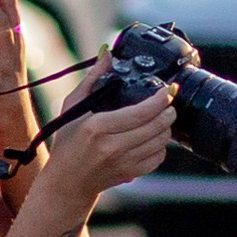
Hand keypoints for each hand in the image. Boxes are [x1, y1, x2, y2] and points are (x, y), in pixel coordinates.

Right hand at [39, 75, 174, 208]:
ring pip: (160, 142)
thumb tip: (107, 54)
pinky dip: (161, 146)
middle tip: (169, 102)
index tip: (167, 90)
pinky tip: (154, 137)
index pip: (140, 113)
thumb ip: (91, 79)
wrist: (66, 182)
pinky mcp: (130, 174)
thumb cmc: (68, 142)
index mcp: (97, 127)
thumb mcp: (72, 107)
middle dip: (169, 111)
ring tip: (162, 117)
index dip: (160, 100)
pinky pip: (157, 158)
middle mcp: (112, 147)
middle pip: (156, 127)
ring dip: (166, 127)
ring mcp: (122, 163)